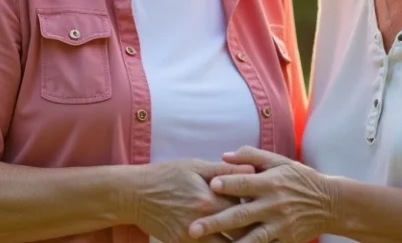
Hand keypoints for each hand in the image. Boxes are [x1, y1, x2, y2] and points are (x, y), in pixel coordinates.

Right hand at [130, 159, 255, 242]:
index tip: (265, 207)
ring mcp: (191, 237)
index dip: (256, 208)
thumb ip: (224, 170)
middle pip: (240, 234)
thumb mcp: (195, 166)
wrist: (135, 194)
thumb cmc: (166, 175)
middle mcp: (203, 221)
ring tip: (254, 240)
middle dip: (254, 232)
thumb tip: (252, 169)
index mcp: (210, 198)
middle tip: (266, 228)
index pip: (244, 208)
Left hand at [188, 147, 333, 242]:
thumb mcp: (279, 162)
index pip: (245, 183)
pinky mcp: (285, 240)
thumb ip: (251, 157)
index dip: (228, 184)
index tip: (210, 185)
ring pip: (251, 238)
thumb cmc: (299, 179)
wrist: (329, 203)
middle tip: (193, 228)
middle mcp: (274, 204)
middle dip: (215, 222)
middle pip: (241, 214)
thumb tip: (223, 155)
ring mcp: (280, 225)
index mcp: (270, 182)